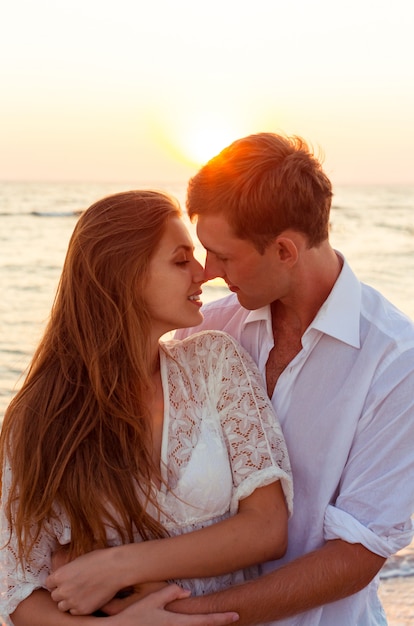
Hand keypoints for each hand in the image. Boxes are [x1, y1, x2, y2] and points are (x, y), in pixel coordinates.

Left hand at [46, 547, 121, 614]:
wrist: (115, 568)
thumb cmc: (99, 560)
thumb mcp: (77, 561)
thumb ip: (66, 572)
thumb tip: (63, 578)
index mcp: (59, 575)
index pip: (48, 583)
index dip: (56, 582)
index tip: (63, 581)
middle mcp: (63, 590)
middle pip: (54, 596)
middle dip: (62, 592)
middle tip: (73, 587)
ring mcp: (72, 602)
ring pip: (62, 606)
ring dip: (68, 601)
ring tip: (80, 593)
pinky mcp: (83, 610)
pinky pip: (74, 612)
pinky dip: (78, 607)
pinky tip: (87, 597)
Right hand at [106, 585, 238, 625]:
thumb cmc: (133, 617)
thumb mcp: (151, 600)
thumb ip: (169, 593)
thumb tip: (187, 592)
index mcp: (175, 622)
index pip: (204, 621)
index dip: (221, 618)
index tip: (236, 615)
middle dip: (216, 623)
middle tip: (230, 617)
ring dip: (203, 624)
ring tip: (214, 619)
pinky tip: (194, 622)